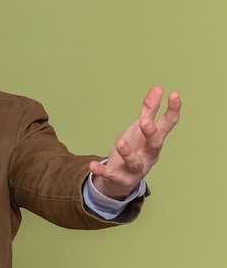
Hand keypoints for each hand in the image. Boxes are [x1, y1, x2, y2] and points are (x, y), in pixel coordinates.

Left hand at [90, 85, 180, 199]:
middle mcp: (149, 156)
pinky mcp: (120, 178)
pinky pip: (111, 175)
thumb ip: (149, 110)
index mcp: (154, 141)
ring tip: (119, 142)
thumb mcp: (139, 129)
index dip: (173, 110)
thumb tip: (158, 88)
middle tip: (145, 121)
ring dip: (127, 153)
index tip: (174, 94)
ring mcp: (135, 169)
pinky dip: (102, 170)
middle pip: (155, 144)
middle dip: (151, 133)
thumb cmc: (134, 149)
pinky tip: (92, 165)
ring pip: (135, 162)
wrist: (120, 179)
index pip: (168, 125)